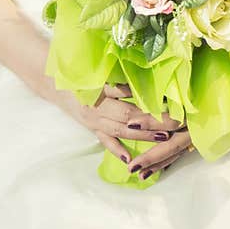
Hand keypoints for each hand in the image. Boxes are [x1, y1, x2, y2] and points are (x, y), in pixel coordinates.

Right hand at [57, 84, 183, 163]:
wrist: (54, 83)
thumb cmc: (82, 73)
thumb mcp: (100, 70)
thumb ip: (121, 76)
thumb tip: (149, 78)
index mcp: (100, 88)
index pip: (128, 94)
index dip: (148, 98)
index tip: (171, 101)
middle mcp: (97, 105)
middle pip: (128, 114)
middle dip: (153, 119)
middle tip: (176, 122)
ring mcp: (94, 119)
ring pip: (120, 129)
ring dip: (142, 135)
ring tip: (163, 137)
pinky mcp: (92, 129)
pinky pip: (105, 141)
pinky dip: (117, 149)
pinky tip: (129, 159)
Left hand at [126, 44, 229, 178]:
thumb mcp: (220, 64)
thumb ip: (198, 68)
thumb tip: (173, 60)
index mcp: (206, 107)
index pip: (175, 118)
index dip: (153, 121)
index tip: (131, 122)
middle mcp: (206, 123)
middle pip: (175, 143)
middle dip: (153, 155)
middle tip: (132, 167)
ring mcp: (206, 130)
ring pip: (180, 150)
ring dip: (160, 162)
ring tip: (139, 174)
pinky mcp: (204, 131)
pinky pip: (184, 149)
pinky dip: (170, 159)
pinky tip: (155, 169)